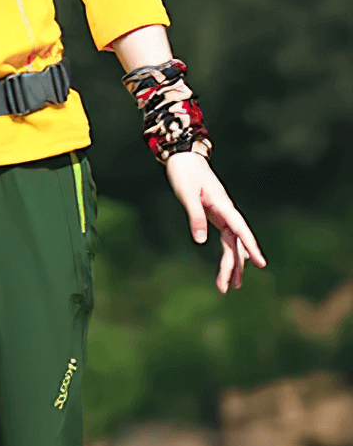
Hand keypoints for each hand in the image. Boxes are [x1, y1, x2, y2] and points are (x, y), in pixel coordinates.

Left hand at [165, 151, 266, 293]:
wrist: (184, 157)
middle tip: (231, 288)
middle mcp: (226, 211)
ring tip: (231, 286)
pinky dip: (228, 252)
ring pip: (232, 243)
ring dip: (232, 264)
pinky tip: (232, 265)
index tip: (261, 263)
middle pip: (235, 242)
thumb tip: (202, 241)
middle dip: (234, 266)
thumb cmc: (185, 173)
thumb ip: (195, 216)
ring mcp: (223, 214)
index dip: (250, 246)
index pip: (240, 229)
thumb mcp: (187, 195)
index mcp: (223, 205)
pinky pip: (226, 237)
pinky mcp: (216, 215)